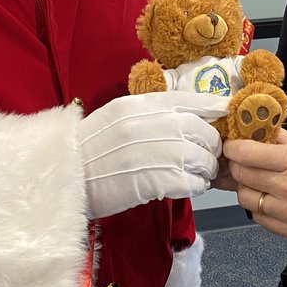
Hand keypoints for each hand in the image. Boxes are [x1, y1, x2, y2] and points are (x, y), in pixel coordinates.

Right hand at [79, 91, 228, 218]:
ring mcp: (150, 152)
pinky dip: (196, 185)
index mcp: (137, 105)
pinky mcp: (151, 181)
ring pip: (199, 158)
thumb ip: (147, 113)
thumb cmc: (89, 150)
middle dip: (211, 145)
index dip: (210, 107)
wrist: (63, 178)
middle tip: (209, 156)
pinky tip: (191, 187)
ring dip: (206, 169)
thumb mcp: (116, 117)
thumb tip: (184, 117)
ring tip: (201, 175)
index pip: (186, 100)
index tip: (224, 112)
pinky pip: (190, 182)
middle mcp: (147, 124)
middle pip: (200, 131)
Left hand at [222, 128, 286, 250]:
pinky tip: (271, 200)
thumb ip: (283, 139)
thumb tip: (258, 128)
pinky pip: (257, 217)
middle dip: (238, 166)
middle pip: (241, 174)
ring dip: (247, 188)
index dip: (233, 147)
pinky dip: (259, 208)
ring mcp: (286, 212)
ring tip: (261, 183)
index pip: (245, 152)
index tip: (233, 146)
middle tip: (246, 163)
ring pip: (245, 197)